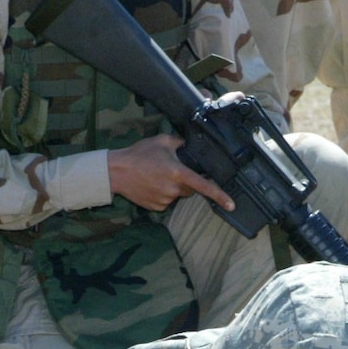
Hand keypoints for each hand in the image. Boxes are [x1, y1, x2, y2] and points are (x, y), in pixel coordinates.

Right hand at [108, 132, 234, 212]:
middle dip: (186, 182)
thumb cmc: (138, 154)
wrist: (116, 171)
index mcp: (178, 173)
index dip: (219, 196)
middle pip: (190, 189)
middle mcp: (173, 189)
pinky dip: (162, 195)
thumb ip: (180, 142)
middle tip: (170, 170)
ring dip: (172, 187)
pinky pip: (166, 202)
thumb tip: (188, 144)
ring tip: (155, 176)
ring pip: (177, 195)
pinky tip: (150, 185)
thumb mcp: (161, 141)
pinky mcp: (156, 207)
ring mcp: (164, 199)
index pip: (203, 186)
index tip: (231, 205)